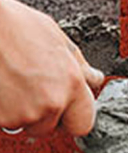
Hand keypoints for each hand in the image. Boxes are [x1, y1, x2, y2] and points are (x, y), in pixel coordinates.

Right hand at [0, 0, 103, 136]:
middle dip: (45, 112)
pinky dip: (3, 110)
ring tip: (14, 82)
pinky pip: (5, 121)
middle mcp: (51, 104)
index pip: (83, 124)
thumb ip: (80, 66)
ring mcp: (22, 114)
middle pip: (51, 127)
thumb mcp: (58, 39)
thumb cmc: (16, 25)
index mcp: (72, 84)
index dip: (73, 116)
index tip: (67, 108)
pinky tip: (3, 86)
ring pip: (26, 124)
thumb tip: (94, 79)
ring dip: (22, 111)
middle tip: (33, 87)